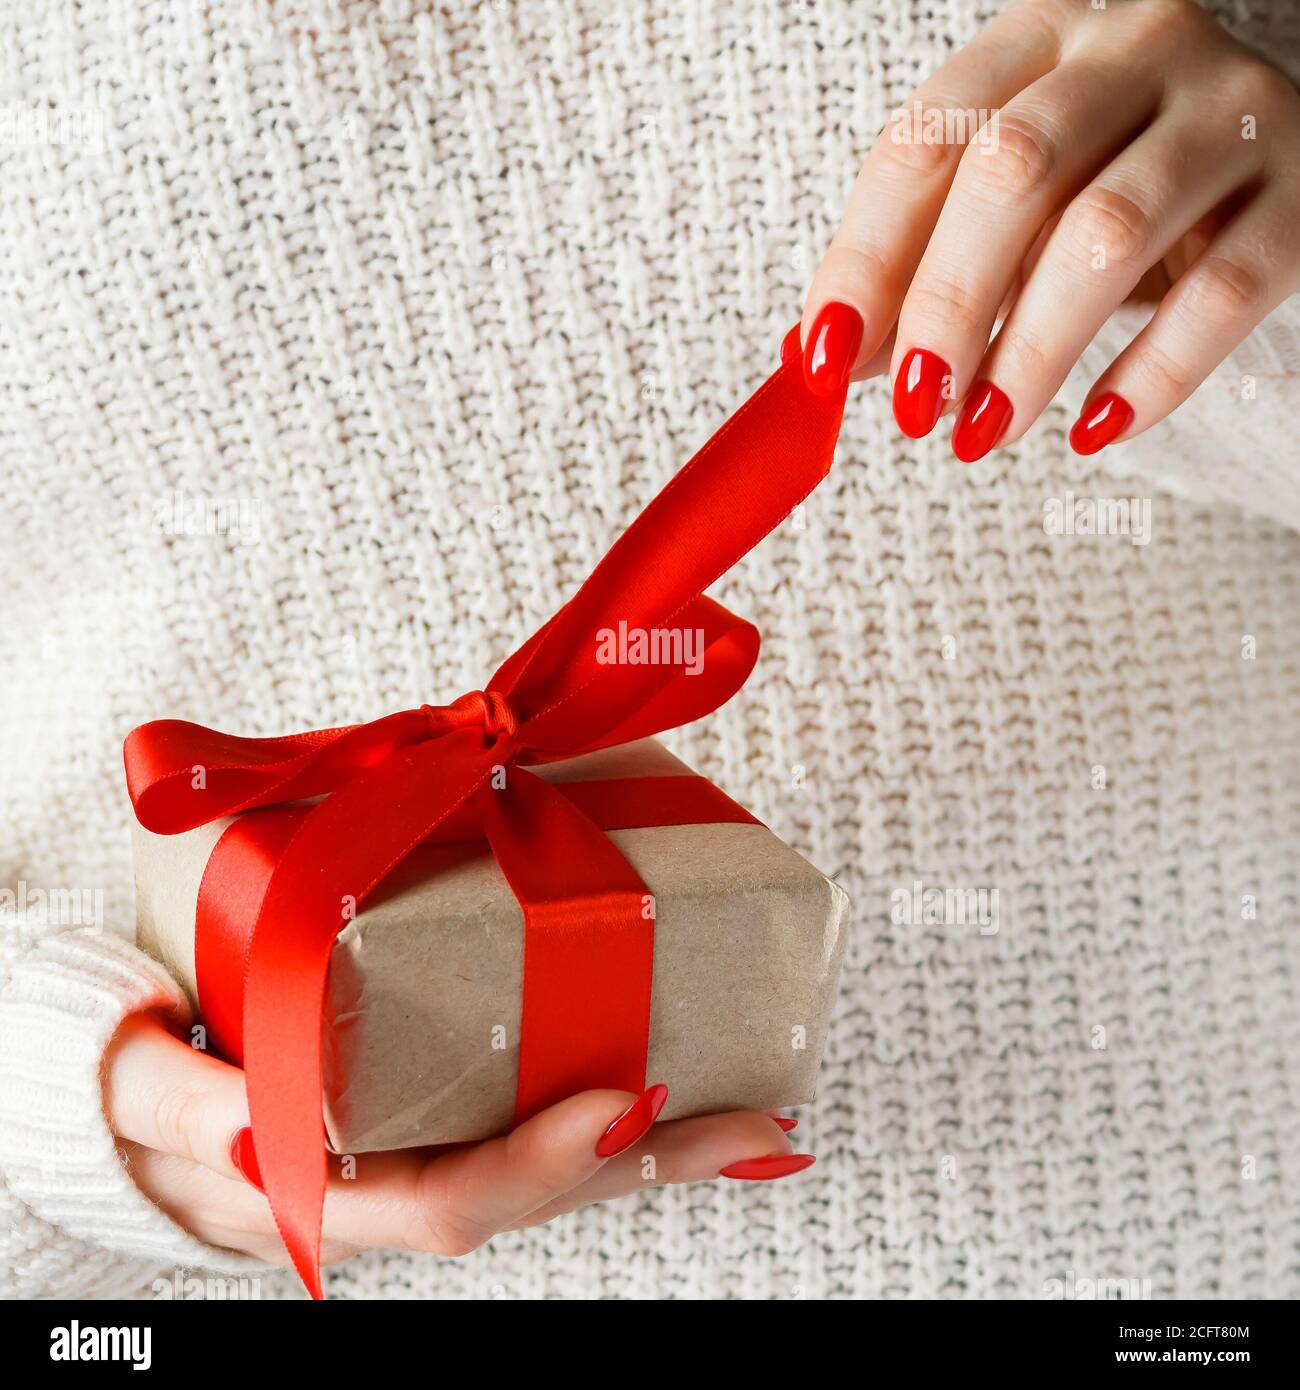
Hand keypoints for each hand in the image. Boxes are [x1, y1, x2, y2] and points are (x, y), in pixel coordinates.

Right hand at [103, 1011, 810, 1267]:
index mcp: (314, 1194)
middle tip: (755, 1124)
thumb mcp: (134, 1089)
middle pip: (530, 1192)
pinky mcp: (417, 1118)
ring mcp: (400, 1160)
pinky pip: (516, 1124)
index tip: (629, 1102)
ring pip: (539, 1167)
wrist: (113, 1086)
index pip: (445, 1198)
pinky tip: (670, 1097)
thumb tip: (263, 1124)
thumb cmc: (121, 1081)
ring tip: (750, 1119)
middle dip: (643, 1163)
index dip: (540, 1162)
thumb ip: (186, 1106)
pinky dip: (597, 1120)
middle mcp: (376, 1190)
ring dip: (648, 1148)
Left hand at [799, 0, 1299, 457]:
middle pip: (1011, 173)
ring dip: (1029, 352)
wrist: (1281, 155)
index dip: (864, 259)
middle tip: (917, 408)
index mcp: (1038, 39)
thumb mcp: (1012, 200)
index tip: (825, 359)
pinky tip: (1093, 429)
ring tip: (983, 433)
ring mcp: (1228, 112)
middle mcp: (1135, 50)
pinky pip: (1220, 296)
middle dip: (946, 305)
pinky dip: (1149, 377)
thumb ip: (922, 260)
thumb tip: (825, 357)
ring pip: (1106, 234)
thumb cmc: (1112, 179)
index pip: (924, 142)